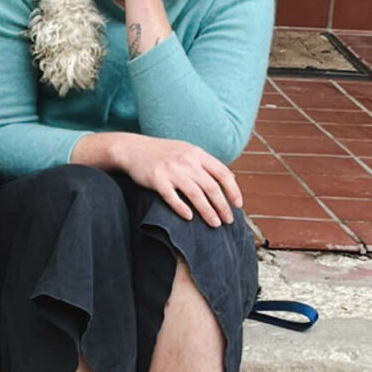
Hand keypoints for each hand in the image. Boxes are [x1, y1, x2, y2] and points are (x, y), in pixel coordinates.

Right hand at [75, 131, 240, 227]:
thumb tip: (231, 177)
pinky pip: (172, 197)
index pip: (222, 172)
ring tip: (214, 224)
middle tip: (228, 221)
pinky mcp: (156, 179)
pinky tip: (189, 217)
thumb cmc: (162, 152)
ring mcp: (171, 170)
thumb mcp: (186, 150)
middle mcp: (186, 161)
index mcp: (196, 154)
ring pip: (195, 194)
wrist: (132, 148)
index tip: (238, 205)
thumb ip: (206, 163)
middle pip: (211, 187)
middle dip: (222, 206)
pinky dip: (182, 208)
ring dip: (207, 211)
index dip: (233, 190)